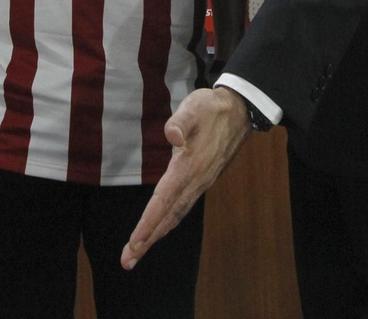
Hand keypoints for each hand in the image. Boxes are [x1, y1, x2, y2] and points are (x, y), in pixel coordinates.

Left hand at [121, 87, 251, 268]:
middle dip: (147, 239)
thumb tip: (171, 134)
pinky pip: (182, 208)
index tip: (134, 243)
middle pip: (168, 216)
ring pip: (175, 215)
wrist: (240, 111)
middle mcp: (195, 181)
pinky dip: (168, 222)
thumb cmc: (212, 107)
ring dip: (156, 234)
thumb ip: (181, 121)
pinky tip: (160, 228)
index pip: (164, 200)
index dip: (148, 222)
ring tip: (137, 252)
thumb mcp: (195, 107)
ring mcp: (200, 183)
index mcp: (189, 166)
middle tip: (127, 261)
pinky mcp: (202, 181)